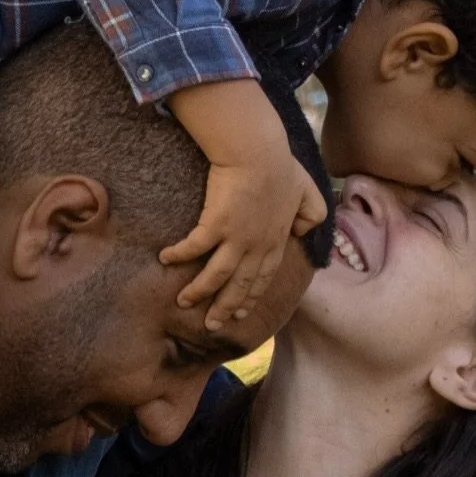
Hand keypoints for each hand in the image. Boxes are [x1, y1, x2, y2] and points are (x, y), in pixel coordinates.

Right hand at [160, 79, 326, 329]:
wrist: (258, 152)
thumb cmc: (281, 166)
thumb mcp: (306, 193)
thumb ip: (310, 214)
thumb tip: (301, 230)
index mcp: (276, 241)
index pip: (264, 278)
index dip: (251, 297)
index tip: (241, 314)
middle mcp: (257, 246)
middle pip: (239, 285)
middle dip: (225, 308)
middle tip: (212, 324)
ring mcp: (236, 238)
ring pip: (217, 276)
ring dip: (199, 292)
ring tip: (184, 303)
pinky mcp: (216, 225)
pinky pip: (194, 248)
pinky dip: (179, 256)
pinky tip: (165, 259)